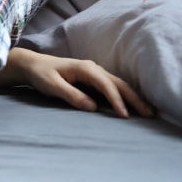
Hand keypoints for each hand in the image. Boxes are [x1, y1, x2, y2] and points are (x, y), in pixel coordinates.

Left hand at [0, 48, 155, 117]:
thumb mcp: (52, 85)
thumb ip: (71, 95)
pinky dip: (123, 96)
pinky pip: (111, 87)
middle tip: (149, 114)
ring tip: (146, 111)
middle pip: (118, 84)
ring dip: (132, 97)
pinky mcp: (92, 79)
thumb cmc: (41, 74)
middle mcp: (93, 69)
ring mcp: (94, 73)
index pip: (106, 85)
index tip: (125, 116)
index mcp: (85, 69)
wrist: (32, 65)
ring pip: (118, 85)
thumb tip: (92, 107)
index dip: (116, 101)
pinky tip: (131, 105)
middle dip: (134, 99)